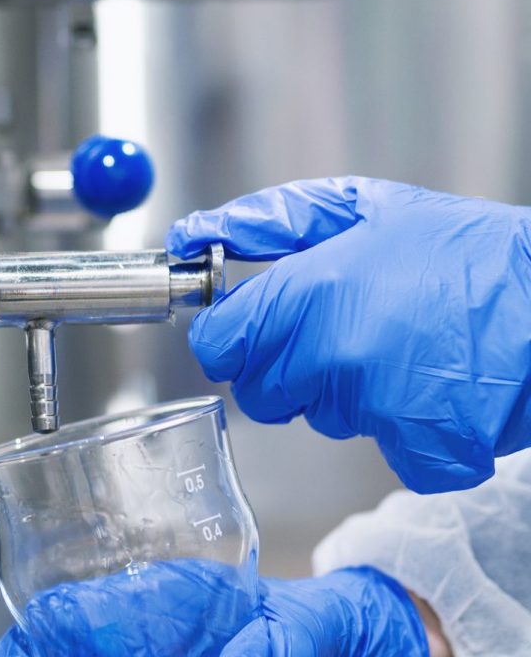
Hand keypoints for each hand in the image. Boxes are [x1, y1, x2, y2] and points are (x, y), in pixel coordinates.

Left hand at [167, 178, 530, 492]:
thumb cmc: (464, 248)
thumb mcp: (364, 206)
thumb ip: (267, 222)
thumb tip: (192, 236)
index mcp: (310, 292)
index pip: (220, 346)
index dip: (235, 336)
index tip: (257, 324)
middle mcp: (334, 356)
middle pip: (261, 392)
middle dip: (288, 366)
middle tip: (346, 328)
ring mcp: (376, 410)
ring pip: (318, 418)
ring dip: (346, 392)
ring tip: (403, 346)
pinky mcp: (420, 450)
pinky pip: (382, 449)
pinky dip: (405, 429)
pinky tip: (434, 386)